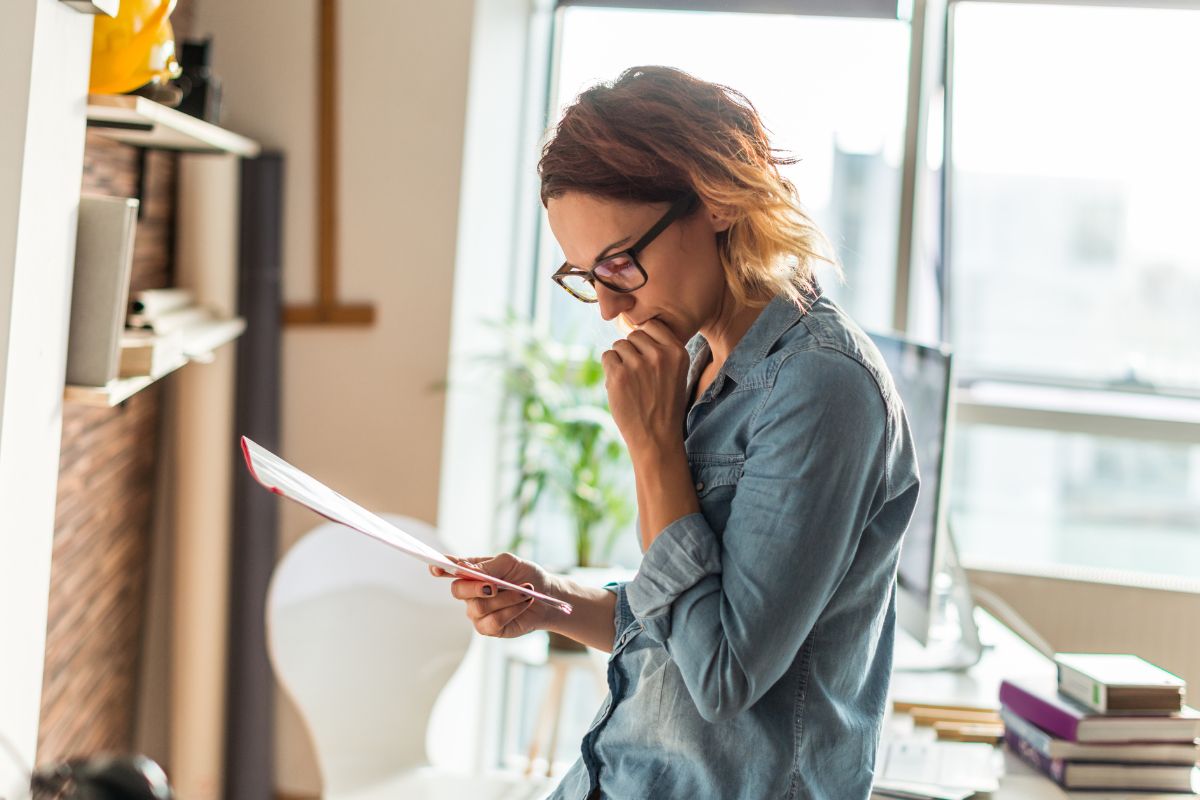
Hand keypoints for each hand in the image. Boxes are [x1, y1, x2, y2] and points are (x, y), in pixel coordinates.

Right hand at [430, 552, 556, 638]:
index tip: (435, 567)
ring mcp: (477, 612)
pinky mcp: (489, 628)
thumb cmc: (526, 575)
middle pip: (458, 590)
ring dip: (506, 598)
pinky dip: (511, 611)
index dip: (439, 568)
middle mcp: (470, 592)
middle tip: (495, 585)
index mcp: (472, 572)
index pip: (450, 569)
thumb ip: (488, 566)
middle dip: (475, 588)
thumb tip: (468, 571)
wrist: (547, 595)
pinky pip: (492, 622)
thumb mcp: (510, 563)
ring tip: (525, 591)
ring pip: (479, 607)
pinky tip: (524, 603)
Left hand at [601, 318, 688, 452]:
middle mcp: (659, 355)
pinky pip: (607, 357)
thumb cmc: (664, 404)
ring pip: (619, 345)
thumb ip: (661, 350)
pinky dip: (609, 370)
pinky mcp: (618, 375)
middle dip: (632, 351)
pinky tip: (620, 386)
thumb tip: (635, 328)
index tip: (645, 356)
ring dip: (620, 361)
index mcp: (677, 352)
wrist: (656, 437)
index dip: (645, 339)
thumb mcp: (676, 373)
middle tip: (638, 375)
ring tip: (631, 383)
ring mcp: (638, 364)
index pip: (652, 325)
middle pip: (634, 334)